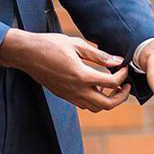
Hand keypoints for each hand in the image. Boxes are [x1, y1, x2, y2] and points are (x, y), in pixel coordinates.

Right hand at [0, 29, 131, 112]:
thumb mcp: (77, 45)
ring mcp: (69, 95)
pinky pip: (84, 105)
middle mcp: (77, 90)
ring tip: (113, 87)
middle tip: (126, 85)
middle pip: (107, 104)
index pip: (112, 83)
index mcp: (82, 76)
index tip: (124, 67)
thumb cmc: (50, 45)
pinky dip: (95, 101)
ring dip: (108, 100)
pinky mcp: (64, 96)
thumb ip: (99, 55)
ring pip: (96, 108)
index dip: (123, 76)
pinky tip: (96, 88)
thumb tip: (118, 60)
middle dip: (121, 96)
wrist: (27, 54)